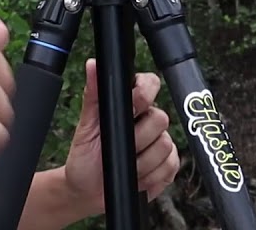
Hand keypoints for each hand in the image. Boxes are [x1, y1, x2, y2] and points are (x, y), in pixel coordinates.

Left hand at [63, 59, 179, 208]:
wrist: (88, 191)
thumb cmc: (85, 155)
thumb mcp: (86, 125)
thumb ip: (93, 95)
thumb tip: (93, 65)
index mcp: (129, 103)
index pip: (150, 84)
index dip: (144, 95)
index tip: (132, 109)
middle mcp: (148, 119)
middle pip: (160, 118)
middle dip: (138, 138)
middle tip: (120, 148)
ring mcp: (160, 142)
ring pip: (165, 145)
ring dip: (142, 162)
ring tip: (125, 165)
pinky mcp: (168, 165)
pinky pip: (170, 166)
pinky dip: (151, 176)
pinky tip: (137, 178)